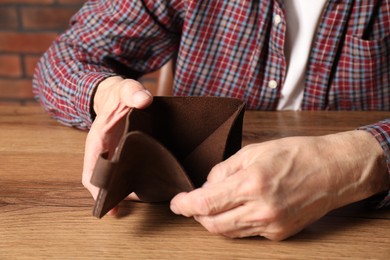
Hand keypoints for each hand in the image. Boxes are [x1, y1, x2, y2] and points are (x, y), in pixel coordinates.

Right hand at [82, 76, 152, 214]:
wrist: (119, 96)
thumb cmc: (121, 95)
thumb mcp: (126, 90)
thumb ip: (133, 93)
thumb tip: (143, 101)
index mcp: (98, 139)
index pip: (92, 169)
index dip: (97, 187)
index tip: (107, 201)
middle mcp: (103, 152)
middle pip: (103, 180)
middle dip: (113, 195)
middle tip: (129, 206)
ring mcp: (114, 156)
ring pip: (115, 180)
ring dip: (124, 192)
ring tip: (142, 201)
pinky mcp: (126, 157)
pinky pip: (126, 174)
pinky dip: (132, 185)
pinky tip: (146, 192)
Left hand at [170, 131, 387, 240]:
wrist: (332, 170)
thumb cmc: (296, 154)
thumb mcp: (253, 151)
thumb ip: (224, 170)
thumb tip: (206, 186)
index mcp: (251, 183)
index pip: (204, 203)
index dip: (184, 205)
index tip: (177, 202)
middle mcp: (260, 209)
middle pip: (212, 224)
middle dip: (196, 214)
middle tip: (192, 203)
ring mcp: (271, 225)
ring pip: (228, 232)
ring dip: (213, 220)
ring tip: (212, 205)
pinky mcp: (279, 234)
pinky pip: (246, 233)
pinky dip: (234, 223)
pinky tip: (235, 210)